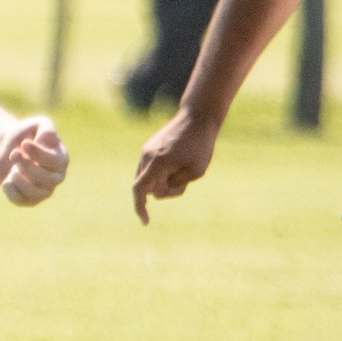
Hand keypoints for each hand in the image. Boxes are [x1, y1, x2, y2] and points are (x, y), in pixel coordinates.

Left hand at [0, 115, 68, 205]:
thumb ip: (46, 128)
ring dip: (20, 181)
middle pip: (48, 180)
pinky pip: (21, 201)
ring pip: (36, 194)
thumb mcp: (37, 124)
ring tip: (12, 170)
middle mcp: (56, 177)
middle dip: (27, 167)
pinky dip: (11, 191)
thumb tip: (47, 140)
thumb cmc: (25, 135)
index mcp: (62, 159)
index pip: (55, 161)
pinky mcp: (28, 199)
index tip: (23, 143)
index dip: (39, 154)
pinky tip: (7, 180)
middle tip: (14, 154)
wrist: (6, 148)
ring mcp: (44, 190)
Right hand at [132, 109, 218, 223]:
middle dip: (164, 191)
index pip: (140, 190)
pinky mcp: (149, 148)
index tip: (146, 222)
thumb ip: (175, 185)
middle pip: (148, 187)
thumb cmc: (201, 145)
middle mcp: (147, 157)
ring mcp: (146, 151)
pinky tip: (178, 165)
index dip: (141, 208)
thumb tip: (158, 190)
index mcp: (158, 162)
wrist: (197, 118)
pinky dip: (161, 174)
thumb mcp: (196, 172)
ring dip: (163, 182)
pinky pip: (150, 169)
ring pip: (149, 179)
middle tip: (185, 185)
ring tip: (184, 173)